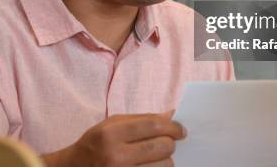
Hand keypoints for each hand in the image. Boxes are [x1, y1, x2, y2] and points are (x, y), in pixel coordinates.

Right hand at [42, 111, 184, 166]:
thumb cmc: (95, 144)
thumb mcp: (111, 125)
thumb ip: (142, 119)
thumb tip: (172, 115)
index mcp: (110, 134)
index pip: (153, 126)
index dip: (172, 127)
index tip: (181, 130)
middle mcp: (115, 156)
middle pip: (163, 147)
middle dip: (170, 144)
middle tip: (167, 144)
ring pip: (165, 166)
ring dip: (165, 161)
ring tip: (155, 158)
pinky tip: (149, 166)